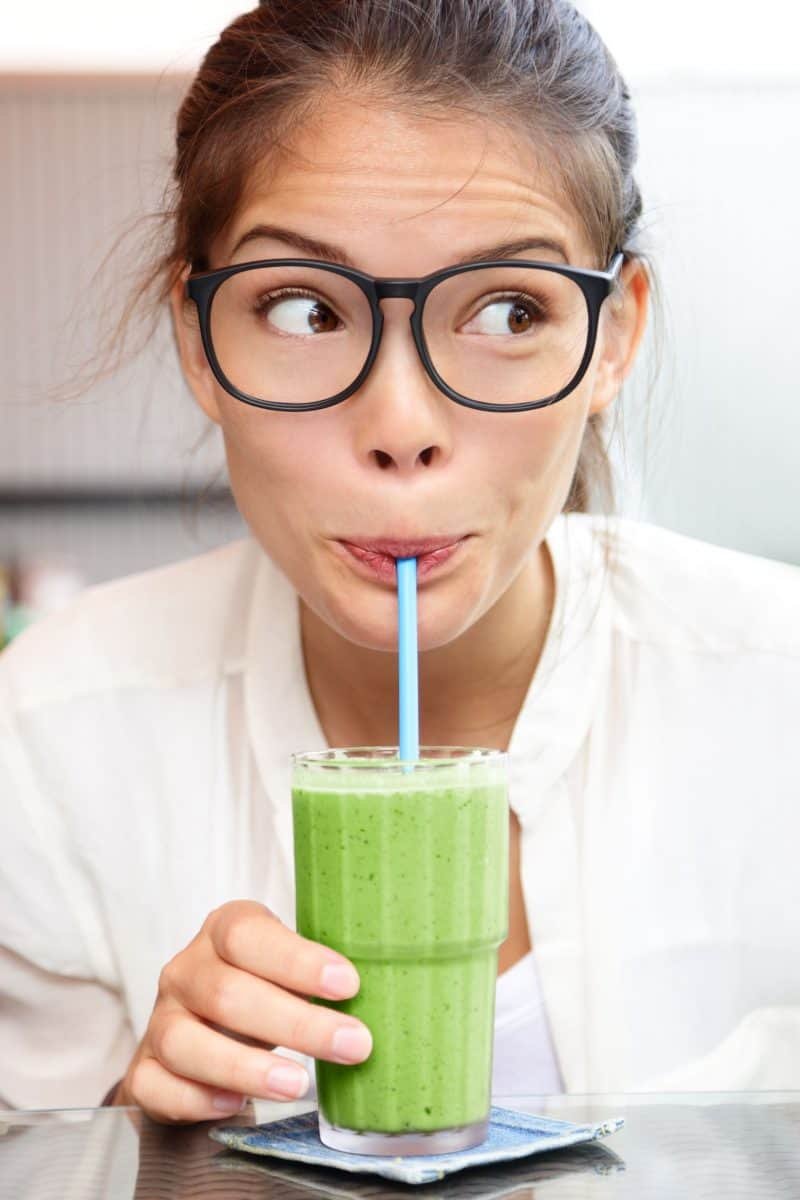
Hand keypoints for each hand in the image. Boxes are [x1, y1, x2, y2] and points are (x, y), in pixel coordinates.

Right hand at [112, 900, 370, 1121]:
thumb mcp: (289, 968)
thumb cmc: (262, 989)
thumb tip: (393, 991)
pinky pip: (158, 1085)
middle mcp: (186, 970)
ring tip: (300, 1084)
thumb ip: (322, 974)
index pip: (248, 935)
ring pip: (188, 1042)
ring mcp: (161, 1019)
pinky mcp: (145, 1068)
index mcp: (224, 931)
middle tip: (353, 1044)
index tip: (348, 984)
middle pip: (228, 993)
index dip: (297, 960)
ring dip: (247, 1066)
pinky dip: (197, 1098)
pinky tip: (235, 1105)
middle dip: (297, 1023)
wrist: (202, 1027)